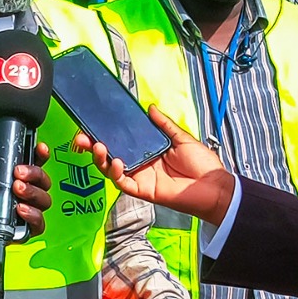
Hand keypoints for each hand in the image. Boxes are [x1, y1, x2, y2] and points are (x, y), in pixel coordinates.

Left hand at [0, 144, 51, 264]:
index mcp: (2, 177)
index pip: (27, 162)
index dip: (38, 155)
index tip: (39, 148)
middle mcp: (14, 193)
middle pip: (41, 180)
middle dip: (35, 173)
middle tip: (18, 173)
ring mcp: (17, 213)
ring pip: (43, 200)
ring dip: (35, 192)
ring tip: (17, 190)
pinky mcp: (17, 232)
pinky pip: (37, 225)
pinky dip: (33, 216)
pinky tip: (19, 210)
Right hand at [73, 106, 234, 224]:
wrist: (215, 187)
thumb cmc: (203, 165)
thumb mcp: (182, 138)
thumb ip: (164, 125)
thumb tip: (150, 108)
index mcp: (148, 149)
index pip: (121, 139)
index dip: (106, 132)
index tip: (93, 123)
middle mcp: (141, 163)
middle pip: (110, 154)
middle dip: (92, 145)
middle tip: (82, 137)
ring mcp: (140, 176)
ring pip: (111, 168)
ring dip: (100, 158)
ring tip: (97, 146)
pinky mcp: (143, 190)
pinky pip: (123, 183)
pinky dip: (116, 173)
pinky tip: (116, 162)